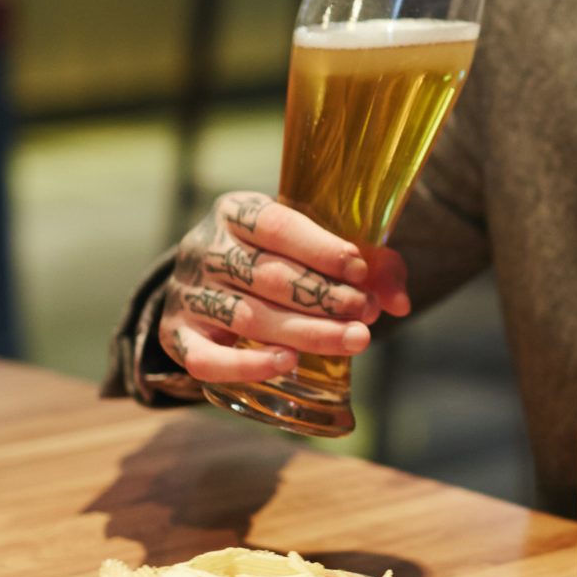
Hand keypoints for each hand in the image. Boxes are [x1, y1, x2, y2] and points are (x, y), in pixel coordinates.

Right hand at [159, 193, 407, 384]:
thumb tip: (400, 302)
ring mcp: (187, 294)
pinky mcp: (177, 335)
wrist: (210, 282)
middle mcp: (204, 249)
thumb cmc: (278, 258)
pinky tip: (287, 364)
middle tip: (367, 314)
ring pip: (247, 317)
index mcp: (235, 212)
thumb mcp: (314, 245)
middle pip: (268, 276)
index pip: (277, 225)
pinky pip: (205, 358)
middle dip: (324, 297)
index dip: (321, 248)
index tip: (361, 271)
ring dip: (305, 332)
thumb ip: (368, 265)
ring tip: (354, 340)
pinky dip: (246, 364)